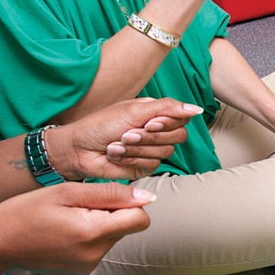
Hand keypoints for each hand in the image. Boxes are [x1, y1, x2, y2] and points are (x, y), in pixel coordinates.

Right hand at [0, 182, 154, 274]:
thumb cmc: (26, 212)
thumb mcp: (67, 192)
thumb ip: (111, 194)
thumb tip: (147, 198)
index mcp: (93, 233)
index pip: (140, 219)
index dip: (128, 203)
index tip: (104, 197)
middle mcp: (95, 255)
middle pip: (126, 227)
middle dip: (110, 212)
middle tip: (76, 206)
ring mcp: (88, 266)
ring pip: (112, 236)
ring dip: (98, 224)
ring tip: (66, 219)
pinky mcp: (80, 271)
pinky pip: (98, 248)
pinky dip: (88, 237)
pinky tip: (63, 232)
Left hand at [50, 98, 202, 180]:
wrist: (79, 148)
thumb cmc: (100, 125)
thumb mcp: (134, 110)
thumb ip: (167, 107)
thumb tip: (196, 109)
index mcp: (156, 114)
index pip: (181, 118)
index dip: (167, 122)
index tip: (148, 122)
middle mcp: (156, 132)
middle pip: (178, 136)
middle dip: (151, 136)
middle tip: (129, 133)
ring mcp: (151, 150)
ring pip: (164, 152)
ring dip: (137, 148)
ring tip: (117, 143)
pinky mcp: (143, 167)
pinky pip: (152, 166)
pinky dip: (131, 159)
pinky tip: (116, 155)